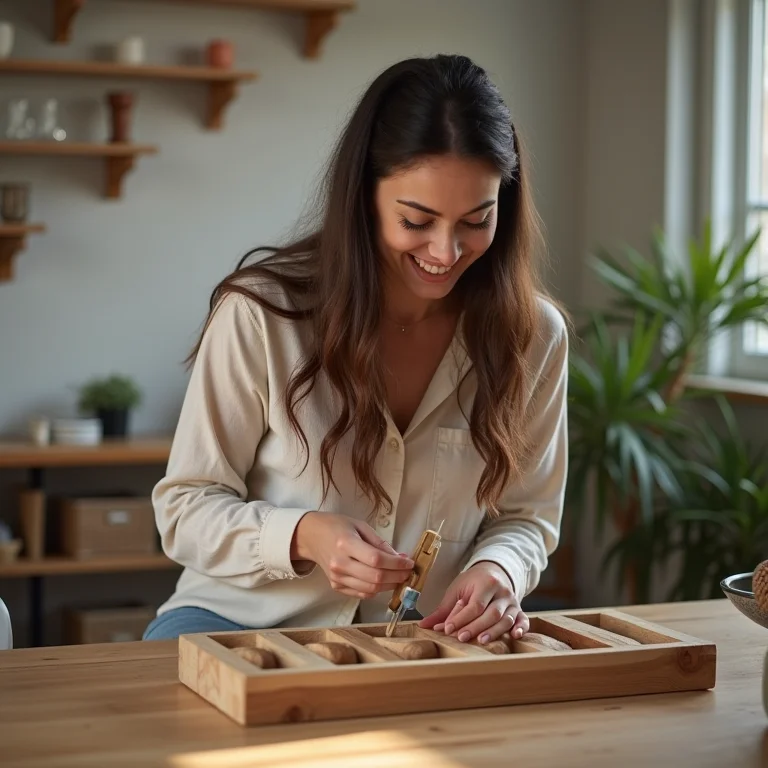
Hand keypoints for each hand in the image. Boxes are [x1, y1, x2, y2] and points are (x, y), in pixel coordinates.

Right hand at [291, 512, 413, 598]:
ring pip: (371, 589)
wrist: (312, 536)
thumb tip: (400, 557)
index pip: (376, 560)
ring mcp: (336, 577)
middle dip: (397, 576)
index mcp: (346, 544)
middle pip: (375, 577)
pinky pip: (362, 593)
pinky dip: (376, 590)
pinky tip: (384, 581)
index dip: (396, 564)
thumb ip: (380, 543)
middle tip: (408, 572)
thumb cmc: (337, 527)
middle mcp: (339, 563)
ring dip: (390, 585)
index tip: (409, 563)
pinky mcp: (336, 586)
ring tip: (399, 577)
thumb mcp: (360, 526)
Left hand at [419, 561, 528, 643]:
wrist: (494, 571)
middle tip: (461, 638)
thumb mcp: (457, 590)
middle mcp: (502, 592)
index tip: (448, 629)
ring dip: (495, 631)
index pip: (475, 604)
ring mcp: (513, 602)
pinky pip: (524, 620)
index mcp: (486, 582)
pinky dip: (522, 628)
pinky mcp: (519, 610)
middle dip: (476, 626)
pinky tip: (515, 636)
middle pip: (491, 613)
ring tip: (482, 641)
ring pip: (506, 619)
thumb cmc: (472, 582)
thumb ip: (443, 609)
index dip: (462, 618)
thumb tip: (424, 625)